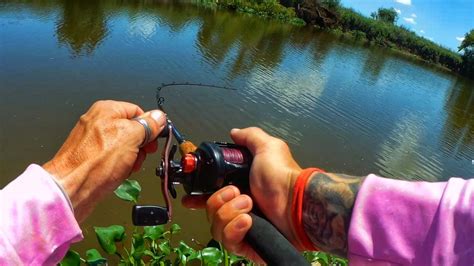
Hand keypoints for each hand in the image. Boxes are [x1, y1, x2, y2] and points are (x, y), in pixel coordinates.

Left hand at [43, 100, 165, 222]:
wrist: (71, 189)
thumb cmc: (97, 162)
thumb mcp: (131, 137)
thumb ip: (147, 125)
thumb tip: (159, 117)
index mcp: (107, 110)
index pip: (138, 112)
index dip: (149, 127)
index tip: (154, 140)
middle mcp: (98, 121)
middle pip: (131, 129)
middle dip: (140, 146)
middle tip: (140, 156)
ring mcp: (92, 140)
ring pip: (123, 146)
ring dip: (131, 158)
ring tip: (127, 168)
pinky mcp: (89, 157)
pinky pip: (112, 157)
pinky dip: (119, 166)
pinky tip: (118, 174)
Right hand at [182, 127, 302, 262]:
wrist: (298, 204)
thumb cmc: (283, 177)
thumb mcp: (267, 148)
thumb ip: (250, 137)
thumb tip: (235, 133)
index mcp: (239, 189)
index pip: (210, 196)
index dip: (199, 197)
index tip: (191, 198)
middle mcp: (238, 209)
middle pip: (209, 209)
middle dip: (219, 199)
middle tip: (238, 192)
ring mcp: (242, 228)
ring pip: (215, 225)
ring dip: (229, 212)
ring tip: (250, 205)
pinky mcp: (247, 245)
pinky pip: (228, 240)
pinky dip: (235, 229)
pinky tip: (249, 222)